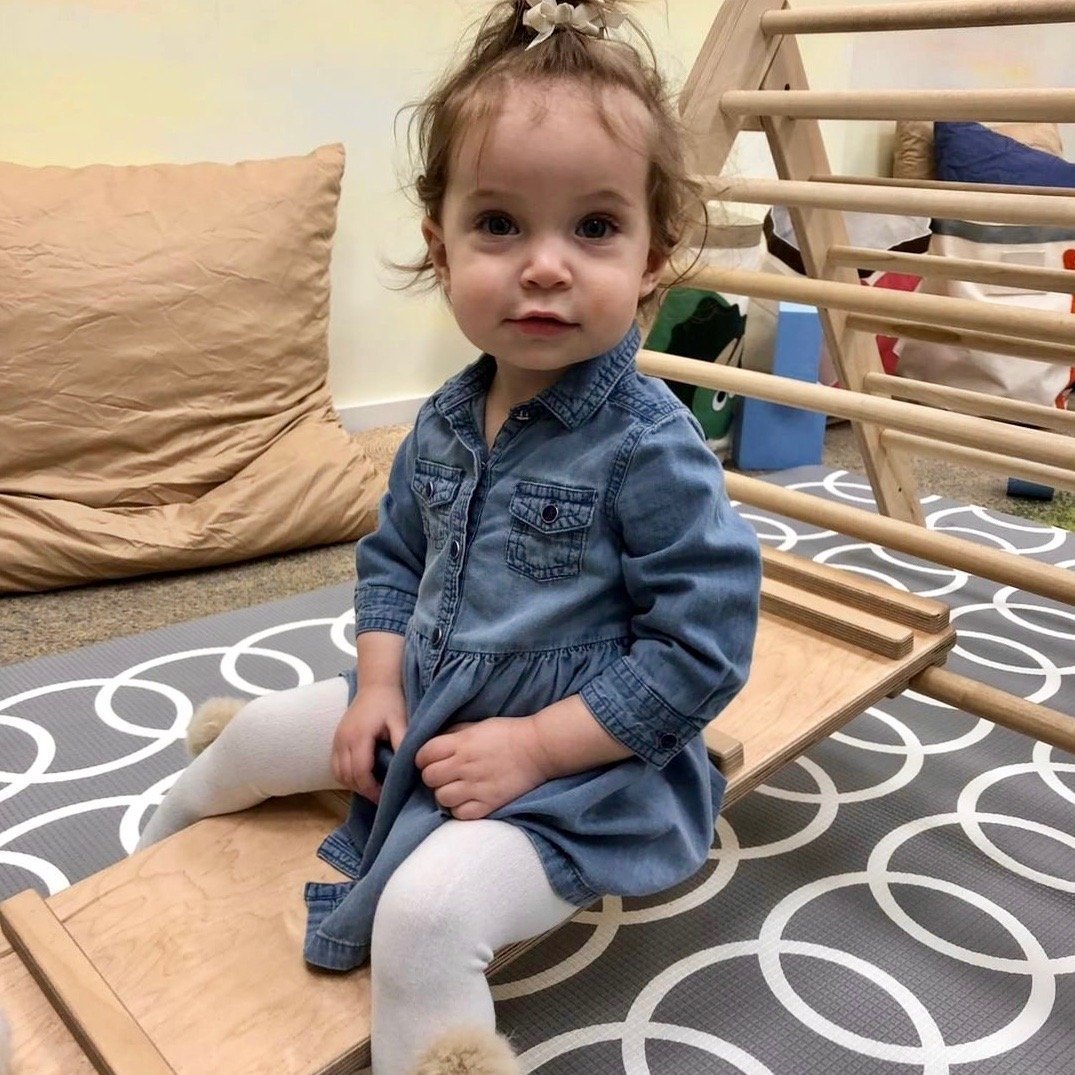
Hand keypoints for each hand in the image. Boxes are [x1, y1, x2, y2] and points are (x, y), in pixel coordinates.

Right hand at [331, 684, 407, 802]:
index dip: (372, 789)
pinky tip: (361, 776)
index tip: (385, 797)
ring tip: (373, 788)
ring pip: (338, 773)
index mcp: (359, 736)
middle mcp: (343, 740)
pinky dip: (346, 775)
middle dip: (364, 790)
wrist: (376, 683)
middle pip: (347, 776)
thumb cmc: (390, 701)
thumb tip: (405, 767)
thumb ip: (401, 743)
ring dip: (353, 784)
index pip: (360, 773)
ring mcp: (336, 739)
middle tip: (381, 796)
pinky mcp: (336, 738)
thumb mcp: (400, 721)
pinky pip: (335, 765)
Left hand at [415, 717, 550, 820]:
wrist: (538, 749)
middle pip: (429, 777)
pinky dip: (460, 809)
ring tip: (456, 788)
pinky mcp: (488, 803)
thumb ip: (454, 734)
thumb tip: (433, 744)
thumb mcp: (478, 725)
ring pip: (441, 798)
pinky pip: (460, 814)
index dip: (423, 758)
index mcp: (461, 743)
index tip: (430, 760)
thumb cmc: (507, 734)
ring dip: (445, 793)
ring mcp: (476, 786)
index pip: (424, 754)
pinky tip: (467, 800)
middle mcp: (465, 765)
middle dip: (433, 776)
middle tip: (444, 775)